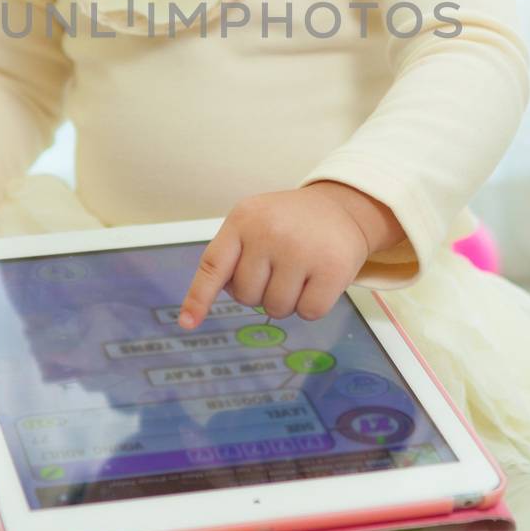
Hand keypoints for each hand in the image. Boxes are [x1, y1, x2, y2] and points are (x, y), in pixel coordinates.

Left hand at [178, 187, 371, 328]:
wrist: (341, 207)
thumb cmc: (290, 222)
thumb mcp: (255, 221)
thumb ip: (232, 253)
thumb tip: (214, 297)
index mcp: (243, 219)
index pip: (213, 265)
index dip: (199, 297)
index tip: (187, 323)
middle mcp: (269, 232)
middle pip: (246, 296)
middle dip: (261, 291)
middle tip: (279, 267)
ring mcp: (301, 250)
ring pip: (276, 308)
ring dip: (287, 300)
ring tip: (300, 271)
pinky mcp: (332, 268)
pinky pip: (309, 312)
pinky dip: (312, 305)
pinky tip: (319, 279)